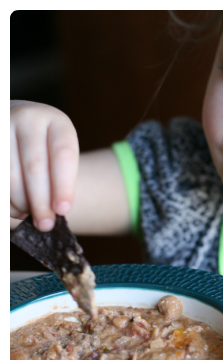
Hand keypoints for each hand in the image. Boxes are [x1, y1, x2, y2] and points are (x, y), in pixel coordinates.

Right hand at [10, 100, 78, 230]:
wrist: (20, 134)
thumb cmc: (46, 155)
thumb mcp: (59, 162)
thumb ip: (57, 183)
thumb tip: (48, 216)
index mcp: (55, 121)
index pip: (63, 155)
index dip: (63, 186)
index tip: (63, 211)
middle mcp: (26, 117)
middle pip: (35, 167)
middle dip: (40, 202)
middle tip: (45, 225)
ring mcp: (3, 125)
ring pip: (11, 175)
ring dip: (20, 202)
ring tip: (28, 215)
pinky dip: (6, 201)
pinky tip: (14, 208)